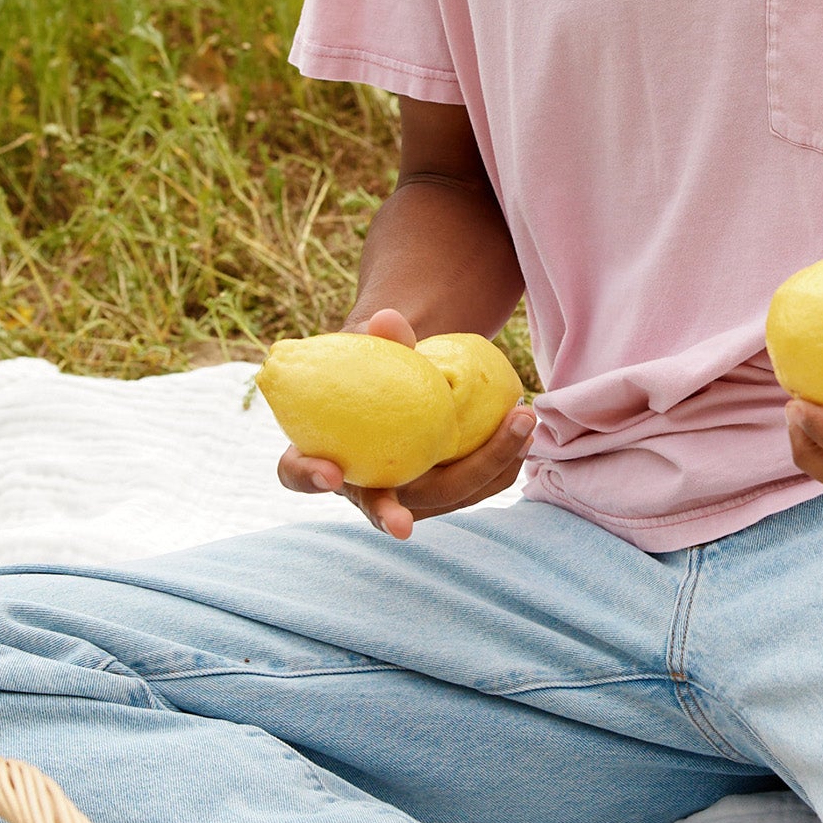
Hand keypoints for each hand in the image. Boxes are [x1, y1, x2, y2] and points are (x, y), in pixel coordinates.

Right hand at [276, 307, 535, 540]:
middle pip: (390, 504)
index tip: (330, 472)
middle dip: (436, 488)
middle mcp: (360, 489)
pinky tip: (525, 433)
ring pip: (444, 499)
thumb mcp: (371, 352)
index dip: (308, 475)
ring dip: (488, 468)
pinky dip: (501, 465)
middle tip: (485, 458)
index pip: (296, 474)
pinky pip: (474, 489)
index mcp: (320, 456)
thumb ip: (379, 341)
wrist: (404, 385)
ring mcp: (403, 498)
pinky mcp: (442, 495)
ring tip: (523, 423)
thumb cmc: (374, 368)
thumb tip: (387, 318)